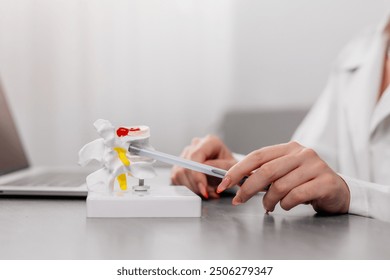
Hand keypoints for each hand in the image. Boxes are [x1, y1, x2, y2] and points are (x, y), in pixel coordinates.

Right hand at [171, 135, 236, 198]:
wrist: (226, 170)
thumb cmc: (231, 167)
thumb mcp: (232, 167)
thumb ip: (221, 166)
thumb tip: (206, 167)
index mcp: (209, 142)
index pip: (195, 156)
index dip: (197, 174)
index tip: (203, 189)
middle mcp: (195, 145)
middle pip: (186, 166)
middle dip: (197, 185)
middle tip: (209, 193)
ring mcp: (185, 154)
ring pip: (179, 174)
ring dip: (193, 188)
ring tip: (207, 191)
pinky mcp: (179, 165)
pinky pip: (176, 178)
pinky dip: (187, 188)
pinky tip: (199, 189)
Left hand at [216, 141, 349, 213]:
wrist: (337, 191)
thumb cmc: (305, 182)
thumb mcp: (284, 173)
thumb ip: (265, 173)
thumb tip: (236, 180)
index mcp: (289, 148)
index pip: (257, 156)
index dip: (238, 170)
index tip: (224, 182)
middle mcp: (302, 153)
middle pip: (266, 171)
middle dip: (248, 188)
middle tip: (239, 200)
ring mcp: (315, 166)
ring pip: (280, 186)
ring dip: (269, 201)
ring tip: (269, 206)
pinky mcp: (325, 182)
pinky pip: (296, 196)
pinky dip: (286, 204)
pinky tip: (286, 206)